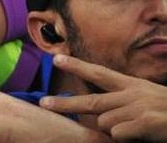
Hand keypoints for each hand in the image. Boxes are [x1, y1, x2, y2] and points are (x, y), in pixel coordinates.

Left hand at [41, 54, 166, 139]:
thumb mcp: (148, 101)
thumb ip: (125, 103)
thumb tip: (100, 114)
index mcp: (133, 86)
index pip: (99, 73)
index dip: (77, 66)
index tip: (56, 58)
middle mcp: (132, 94)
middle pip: (91, 101)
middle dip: (65, 104)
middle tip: (44, 103)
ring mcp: (137, 107)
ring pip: (104, 123)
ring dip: (114, 131)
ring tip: (137, 130)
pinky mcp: (143, 122)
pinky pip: (117, 134)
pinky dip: (125, 138)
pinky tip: (141, 135)